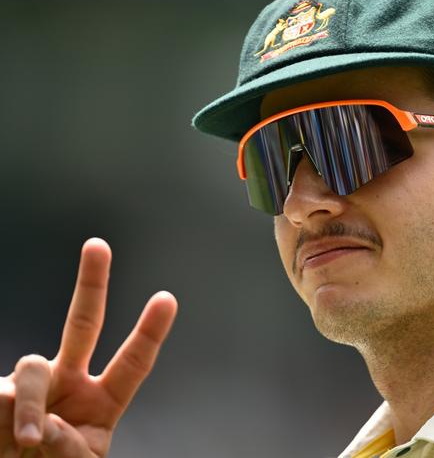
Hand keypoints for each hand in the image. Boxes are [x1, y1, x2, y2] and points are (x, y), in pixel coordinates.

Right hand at [0, 238, 177, 456]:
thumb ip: (71, 448)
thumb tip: (45, 423)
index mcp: (102, 401)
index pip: (132, 363)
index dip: (149, 332)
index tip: (167, 298)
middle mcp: (68, 383)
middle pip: (82, 324)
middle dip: (91, 284)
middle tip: (98, 245)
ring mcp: (30, 387)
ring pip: (31, 367)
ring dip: (30, 404)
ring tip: (28, 438)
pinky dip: (7, 411)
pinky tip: (10, 434)